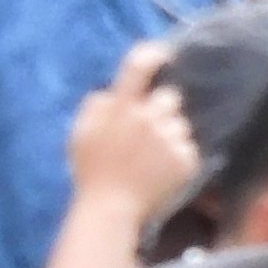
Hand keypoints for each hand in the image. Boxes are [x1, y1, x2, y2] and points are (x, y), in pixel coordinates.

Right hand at [64, 41, 200, 208]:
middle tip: (146, 132)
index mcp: (121, 109)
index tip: (162, 55)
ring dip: (169, 136)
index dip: (153, 55)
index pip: (140, 66)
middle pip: (170, 97)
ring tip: (151, 159)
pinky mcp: (186, 158)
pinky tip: (160, 172)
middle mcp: (149, 118)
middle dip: (160, 110)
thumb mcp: (79, 136)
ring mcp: (170, 138)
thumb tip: (111, 92)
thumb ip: (94, 108)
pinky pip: (187, 147)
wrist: (109, 212)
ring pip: (180, 124)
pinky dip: (177, 158)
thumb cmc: (91, 174)